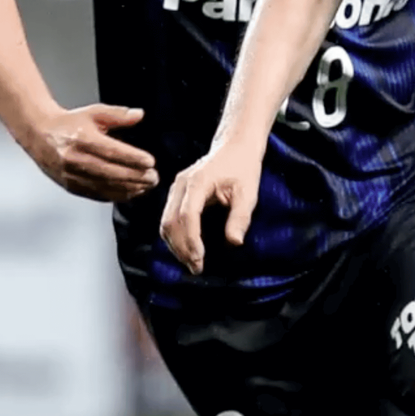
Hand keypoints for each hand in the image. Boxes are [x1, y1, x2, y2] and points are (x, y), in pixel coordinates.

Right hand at [24, 104, 156, 201]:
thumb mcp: (93, 113)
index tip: (150, 162)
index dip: (133, 158)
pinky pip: (96, 194)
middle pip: (110, 172)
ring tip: (146, 186)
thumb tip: (139, 115)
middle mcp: (75, 159)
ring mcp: (71, 175)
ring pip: (105, 186)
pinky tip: (130, 193)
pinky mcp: (70, 186)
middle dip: (136, 177)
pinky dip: (116, 195)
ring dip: (129, 188)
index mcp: (81, 139)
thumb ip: (118, 115)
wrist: (39, 134)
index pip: (111, 151)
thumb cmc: (68, 124)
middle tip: (153, 177)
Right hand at [160, 142, 260, 275]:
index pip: (187, 216)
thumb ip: (240, 217)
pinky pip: (168, 219)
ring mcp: (175, 188)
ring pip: (165, 223)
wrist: (235, 147)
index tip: (200, 260)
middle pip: (170, 222)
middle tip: (196, 268)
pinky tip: (186, 250)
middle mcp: (181, 185)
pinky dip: (174, 237)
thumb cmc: (243, 168)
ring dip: (175, 246)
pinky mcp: (176, 194)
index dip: (191, 240)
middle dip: (181, 248)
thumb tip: (234, 242)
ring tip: (191, 263)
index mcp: (197, 182)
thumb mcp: (249, 192)